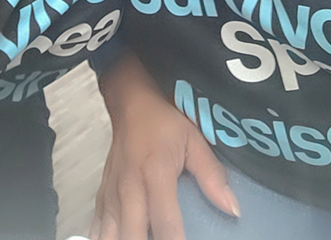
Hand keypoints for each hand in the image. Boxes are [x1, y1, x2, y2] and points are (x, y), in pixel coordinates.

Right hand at [90, 54, 238, 239]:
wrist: (130, 103)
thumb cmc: (162, 122)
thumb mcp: (193, 140)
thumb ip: (212, 175)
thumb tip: (233, 208)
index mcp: (155, 174)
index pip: (166, 223)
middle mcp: (129, 189)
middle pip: (133, 237)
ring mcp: (112, 195)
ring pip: (109, 238)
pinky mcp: (101, 197)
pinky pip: (97, 229)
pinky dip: (105, 239)